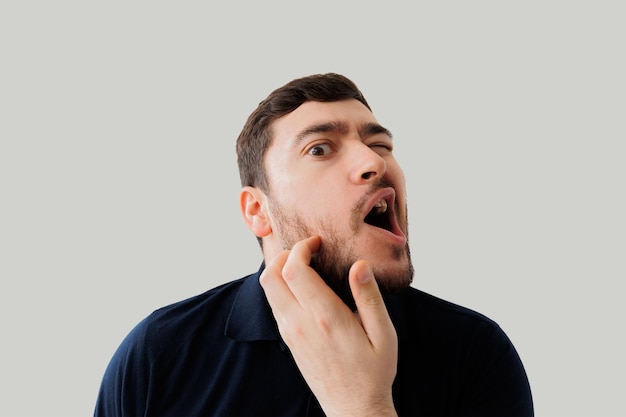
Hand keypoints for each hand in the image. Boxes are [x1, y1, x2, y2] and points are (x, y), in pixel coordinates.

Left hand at [260, 236, 397, 416]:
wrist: (354, 409)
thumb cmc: (374, 372)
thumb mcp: (383, 334)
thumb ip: (369, 297)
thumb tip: (359, 265)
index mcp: (325, 317)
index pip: (295, 270)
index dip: (302, 247)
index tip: (318, 243)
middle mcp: (300, 323)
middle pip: (271, 275)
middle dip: (285, 254)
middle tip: (308, 251)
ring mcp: (291, 333)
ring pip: (268, 289)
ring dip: (280, 270)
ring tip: (306, 265)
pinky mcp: (289, 340)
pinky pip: (274, 304)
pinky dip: (281, 287)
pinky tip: (304, 287)